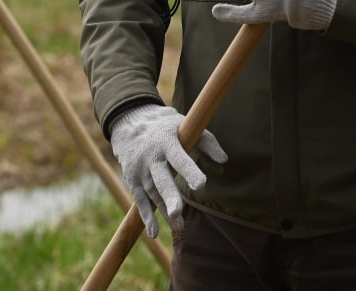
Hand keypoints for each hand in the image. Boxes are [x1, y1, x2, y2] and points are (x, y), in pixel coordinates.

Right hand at [110, 104, 227, 237]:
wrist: (130, 123)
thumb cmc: (167, 128)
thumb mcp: (186, 126)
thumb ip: (207, 142)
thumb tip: (224, 161)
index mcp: (167, 142)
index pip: (179, 158)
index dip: (189, 171)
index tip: (201, 184)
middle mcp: (152, 157)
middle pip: (161, 179)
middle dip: (169, 196)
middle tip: (178, 211)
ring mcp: (140, 170)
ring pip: (153, 194)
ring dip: (164, 211)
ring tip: (179, 227)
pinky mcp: (132, 180)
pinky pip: (140, 201)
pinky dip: (146, 217)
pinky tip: (154, 233)